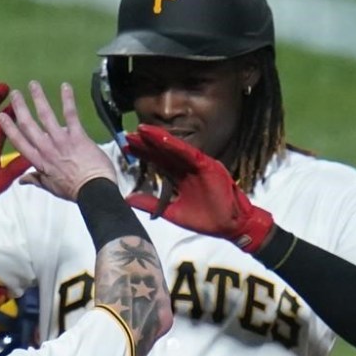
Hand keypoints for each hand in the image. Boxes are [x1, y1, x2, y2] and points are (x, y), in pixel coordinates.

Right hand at [0, 81, 114, 201]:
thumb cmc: (73, 190)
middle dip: (20, 108)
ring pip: (46, 116)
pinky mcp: (77, 136)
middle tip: (14, 93)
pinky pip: (71, 115)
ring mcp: (61, 141)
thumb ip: (36, 180)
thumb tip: (21, 180)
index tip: (2, 116)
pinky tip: (65, 86)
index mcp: (39, 161)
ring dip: (39, 98)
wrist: (94, 190)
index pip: (20, 142)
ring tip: (33, 84)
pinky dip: (68, 99)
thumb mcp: (51, 187)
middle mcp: (47, 148)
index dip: (9, 128)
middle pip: (29, 125)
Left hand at [125, 124, 273, 251]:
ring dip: (158, 139)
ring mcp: (198, 165)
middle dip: (146, 144)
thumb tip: (128, 199)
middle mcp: (187, 168)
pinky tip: (162, 138)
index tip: (126, 148)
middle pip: (163, 153)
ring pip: (175, 149)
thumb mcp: (171, 212)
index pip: (158, 163)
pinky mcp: (208, 165)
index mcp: (180, 177)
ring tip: (142, 130)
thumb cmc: (205, 219)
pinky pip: (190, 153)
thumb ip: (151, 203)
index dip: (143, 155)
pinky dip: (176, 145)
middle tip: (128, 135)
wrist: (229, 226)